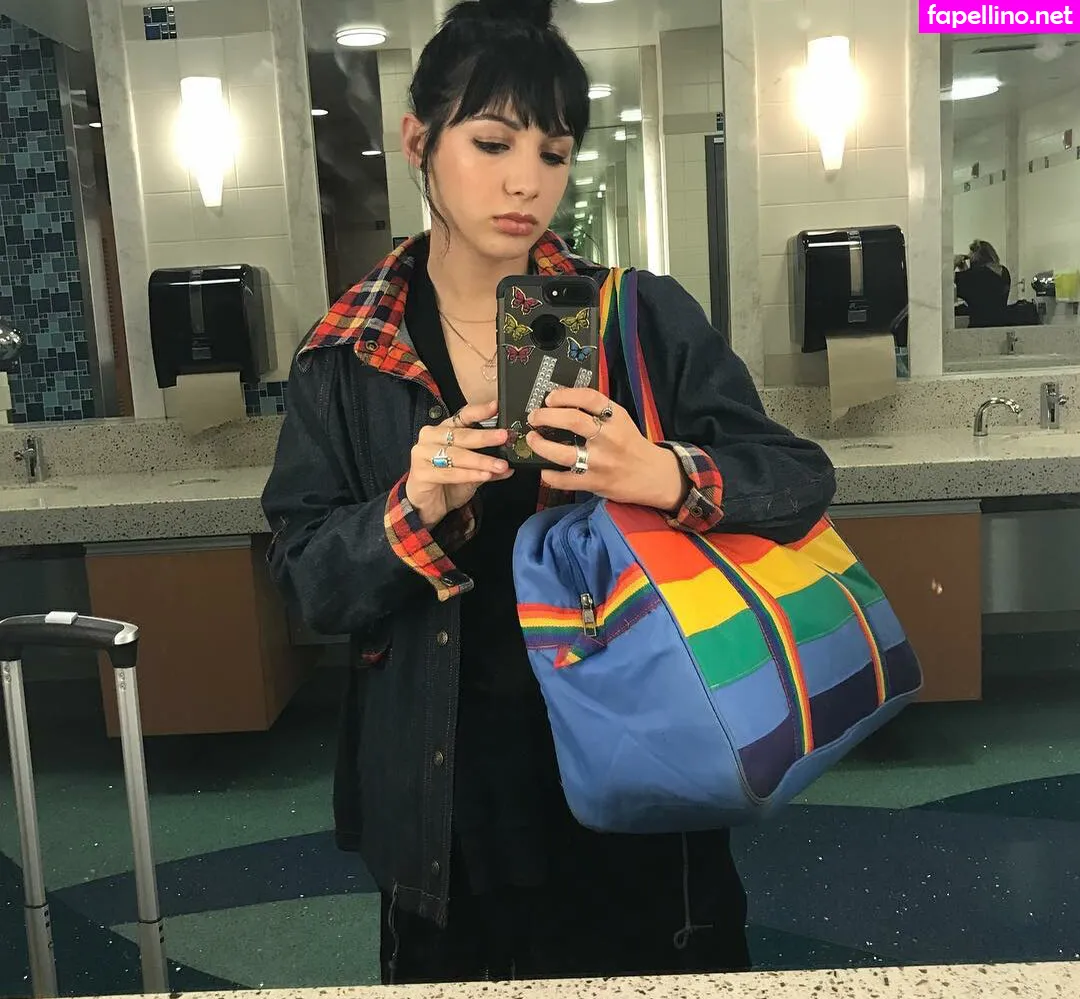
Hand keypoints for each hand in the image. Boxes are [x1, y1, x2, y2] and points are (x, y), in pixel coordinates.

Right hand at [406, 400, 510, 527]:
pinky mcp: (420, 472)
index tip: (496, 407)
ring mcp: (423, 453)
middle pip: (461, 435)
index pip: (462, 416)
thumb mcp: (472, 472)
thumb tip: (510, 465)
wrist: (427, 506)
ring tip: (500, 465)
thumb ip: (488, 466)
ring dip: (481, 460)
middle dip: (485, 436)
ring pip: (457, 455)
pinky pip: (449, 472)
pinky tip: (484, 476)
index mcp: (443, 431)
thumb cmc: (447, 484)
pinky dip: (469, 474)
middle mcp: (430, 437)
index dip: (479, 411)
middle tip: (504, 437)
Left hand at [526, 388, 687, 511]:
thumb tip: (562, 402)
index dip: (565, 395)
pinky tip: (544, 469)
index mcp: (616, 418)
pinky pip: (566, 480)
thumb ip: (598, 412)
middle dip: (546, 416)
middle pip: (573, 421)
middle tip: (534, 417)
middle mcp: (609, 438)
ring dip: (541, 445)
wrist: (653, 475)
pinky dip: (550, 475)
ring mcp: (601, 462)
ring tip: (532, 439)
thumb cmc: (631, 444)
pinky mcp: (596, 483)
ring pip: (564, 453)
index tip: (550, 398)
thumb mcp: (621, 420)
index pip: (589, 398)